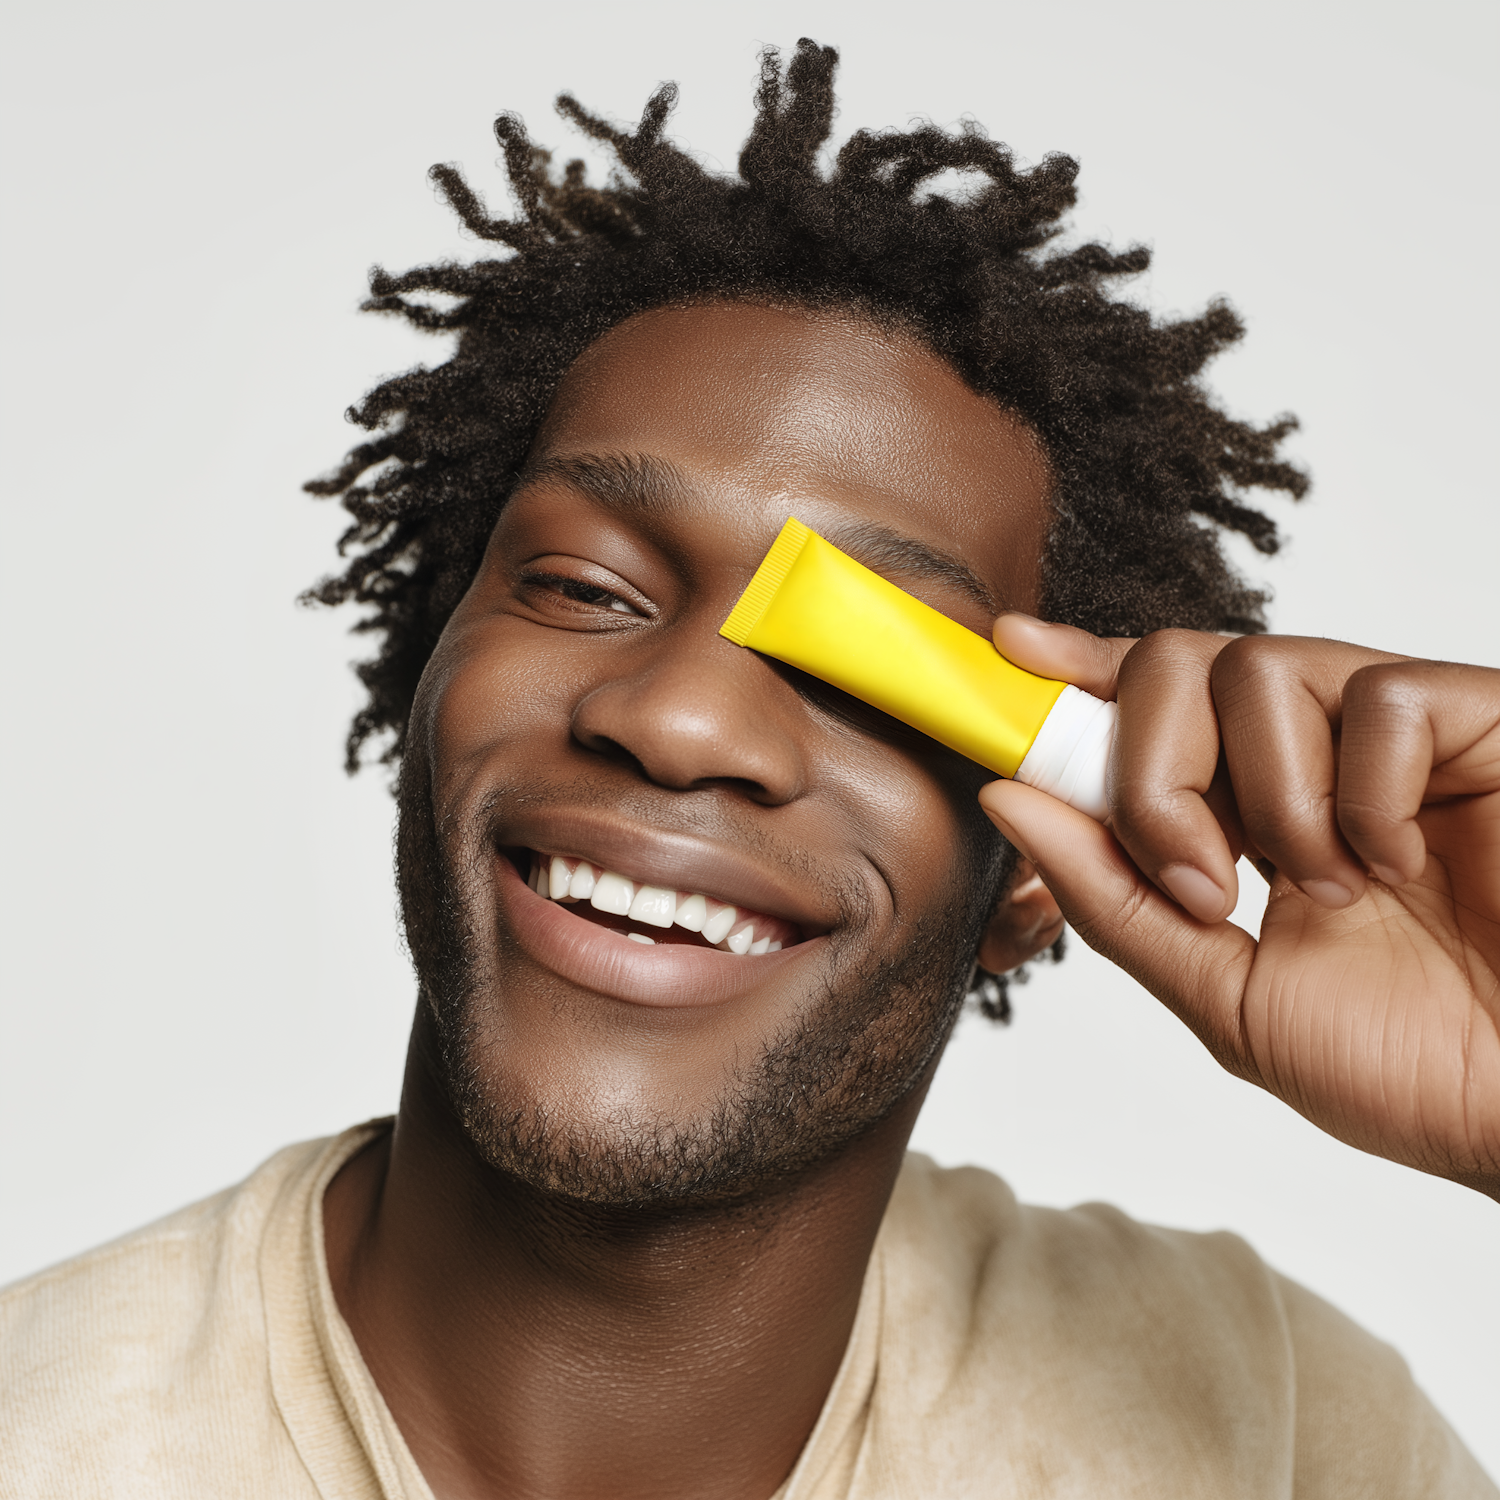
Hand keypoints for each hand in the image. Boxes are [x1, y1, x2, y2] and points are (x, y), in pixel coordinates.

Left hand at [978, 618, 1499, 1200]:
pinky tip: (1402, 861)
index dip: (1080, 671)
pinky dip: (1370, 793)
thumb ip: (1116, 900)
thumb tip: (1012, 799)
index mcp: (1244, 814)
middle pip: (1176, 666)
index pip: (1146, 706)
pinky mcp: (1479, 722)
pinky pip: (1383, 697)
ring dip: (1269, 800)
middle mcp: (1309, 758)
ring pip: (1261, 668)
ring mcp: (1391, 738)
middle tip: (1204, 885)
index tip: (1013, 651)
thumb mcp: (1226, 994)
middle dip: (1153, 776)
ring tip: (1333, 890)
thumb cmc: (1410, 1065)